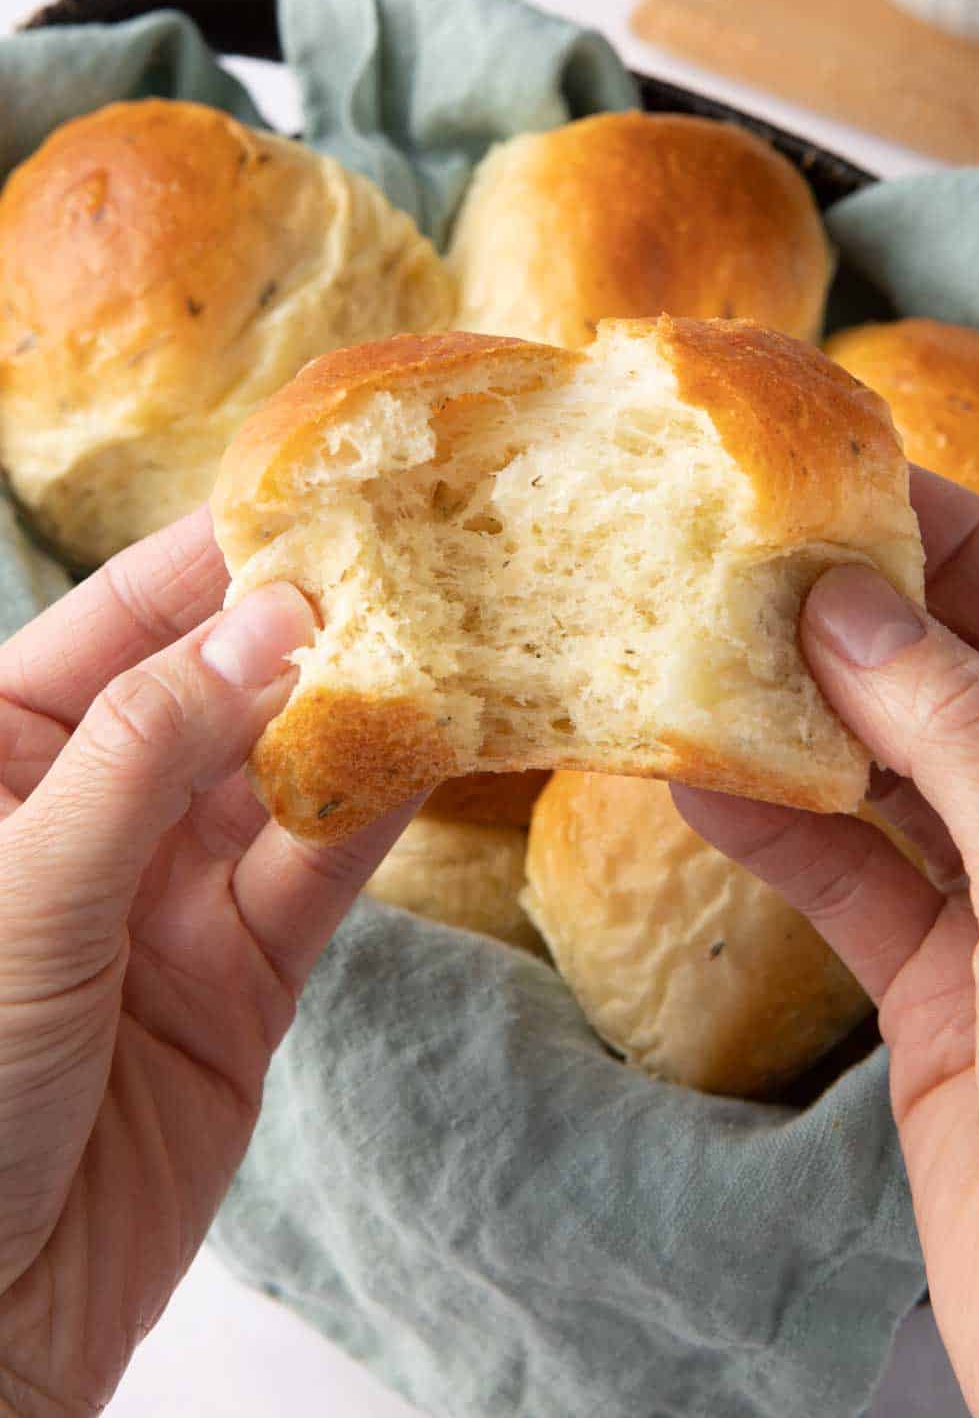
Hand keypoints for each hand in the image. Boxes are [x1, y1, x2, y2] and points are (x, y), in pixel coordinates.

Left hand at [0, 511, 420, 1415]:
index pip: (115, 626)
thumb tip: (268, 619)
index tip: (308, 489)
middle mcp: (86, 811)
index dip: (208, 558)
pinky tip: (435, 745)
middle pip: (216, 690)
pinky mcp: (241, 977)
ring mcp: (168, 894)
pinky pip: (317, 873)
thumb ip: (147, 753)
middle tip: (412, 553)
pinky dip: (374, 812)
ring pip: (280, 775)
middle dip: (306, 628)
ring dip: (358, 713)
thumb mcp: (24, 892)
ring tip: (447, 634)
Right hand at [674, 469, 978, 1417]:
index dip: (947, 536)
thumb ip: (963, 735)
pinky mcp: (938, 984)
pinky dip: (774, 829)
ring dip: (795, 721)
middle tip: (736, 562)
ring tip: (695, 656)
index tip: (835, 478)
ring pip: (887, 772)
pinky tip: (698, 784)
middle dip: (852, 622)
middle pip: (956, 678)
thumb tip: (848, 605)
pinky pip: (845, 874)